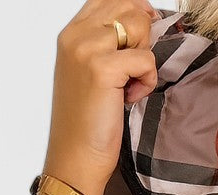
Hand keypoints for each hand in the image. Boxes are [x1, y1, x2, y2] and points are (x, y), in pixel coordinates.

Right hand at [46, 1, 163, 194]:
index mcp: (71, 33)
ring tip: (130, 84)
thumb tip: (142, 20)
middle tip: (134, 69)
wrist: (76, 157)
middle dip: (142, 36)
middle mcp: (76, 35)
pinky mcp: (103, 69)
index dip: (134, 10)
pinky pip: (145, 60)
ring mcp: (87, 49)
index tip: (142, 37)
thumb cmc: (88, 122)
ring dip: (144, 57)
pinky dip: (146, 82)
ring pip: (138, 25)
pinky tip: (130, 98)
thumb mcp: (91, 73)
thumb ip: (106, 44)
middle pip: (128, 6)